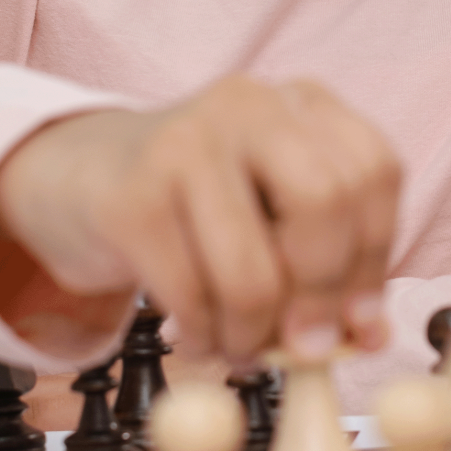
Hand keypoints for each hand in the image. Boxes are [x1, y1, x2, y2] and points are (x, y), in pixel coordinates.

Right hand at [0, 75, 400, 362]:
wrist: (75, 175)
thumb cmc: (191, 203)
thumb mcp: (268, 214)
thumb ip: (325, 266)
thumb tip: (369, 337)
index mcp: (299, 102)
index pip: (373, 172)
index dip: (374, 258)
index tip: (358, 321)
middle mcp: (248, 105)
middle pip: (327, 201)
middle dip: (321, 295)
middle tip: (303, 346)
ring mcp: (185, 142)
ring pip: (255, 269)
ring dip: (251, 335)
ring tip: (236, 348)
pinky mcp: (131, 195)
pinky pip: (189, 294)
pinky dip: (202, 336)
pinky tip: (194, 334)